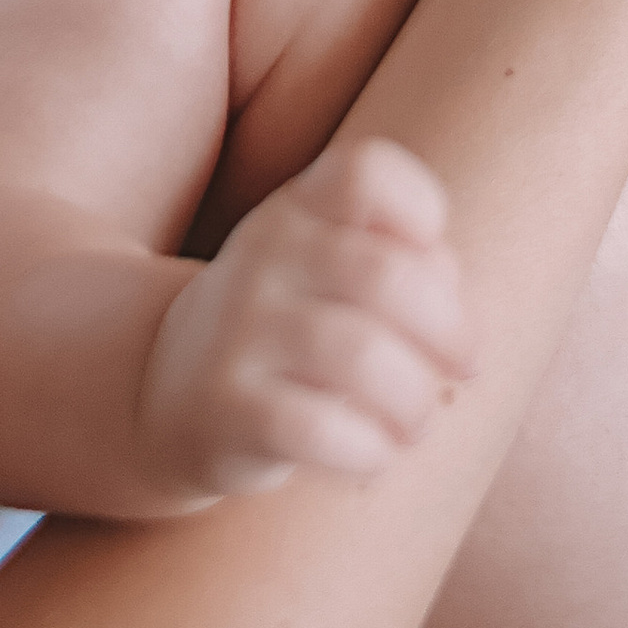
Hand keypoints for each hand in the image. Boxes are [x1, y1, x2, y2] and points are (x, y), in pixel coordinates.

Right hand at [136, 140, 470, 497]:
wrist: (166, 388)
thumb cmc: (293, 327)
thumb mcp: (335, 272)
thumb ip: (410, 272)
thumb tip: (458, 330)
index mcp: (300, 209)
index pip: (365, 171)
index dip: (420, 208)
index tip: (431, 261)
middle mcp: (263, 254)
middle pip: (385, 275)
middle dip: (451, 333)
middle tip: (462, 369)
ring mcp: (237, 329)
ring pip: (360, 356)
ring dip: (414, 401)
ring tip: (416, 423)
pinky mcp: (224, 407)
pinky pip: (317, 429)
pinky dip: (369, 449)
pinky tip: (374, 455)